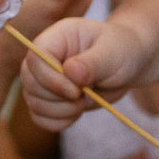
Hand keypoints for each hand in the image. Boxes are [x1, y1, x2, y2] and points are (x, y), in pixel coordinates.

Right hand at [19, 16, 152, 131]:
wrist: (128, 63)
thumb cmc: (121, 50)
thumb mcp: (112, 53)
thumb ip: (92, 62)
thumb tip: (70, 72)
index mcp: (57, 37)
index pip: (36, 58)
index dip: (51, 79)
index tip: (77, 91)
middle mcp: (45, 57)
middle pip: (29, 82)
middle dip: (57, 98)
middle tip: (84, 96)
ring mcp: (44, 78)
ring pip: (33, 102)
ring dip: (60, 111)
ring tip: (84, 101)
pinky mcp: (49, 98)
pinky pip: (40, 117)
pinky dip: (58, 122)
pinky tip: (77, 113)